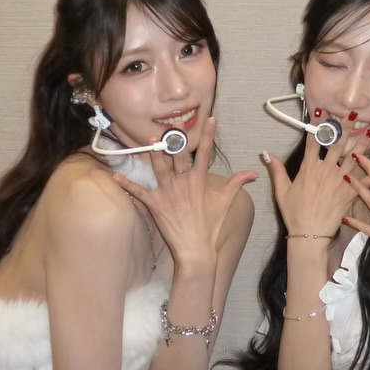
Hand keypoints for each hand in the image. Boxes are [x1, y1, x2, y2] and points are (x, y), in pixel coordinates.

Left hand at [112, 116, 256, 269]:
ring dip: (154, 154)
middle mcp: (183, 183)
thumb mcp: (225, 202)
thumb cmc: (211, 226)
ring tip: (149, 140)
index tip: (211, 119)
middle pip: (178, 156)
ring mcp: (168, 193)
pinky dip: (127, 184)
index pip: (205, 153)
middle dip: (175, 140)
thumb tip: (254, 172)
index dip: (208, 135)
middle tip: (172, 125)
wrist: (196, 250)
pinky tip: (115, 175)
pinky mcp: (155, 205)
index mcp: (199, 181)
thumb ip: (237, 183)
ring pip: (159, 168)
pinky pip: (139, 192)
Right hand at [260, 108, 367, 241]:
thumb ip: (277, 170)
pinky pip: (365, 180)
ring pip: (353, 157)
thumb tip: (267, 154)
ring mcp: (339, 181)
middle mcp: (325, 171)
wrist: (309, 234)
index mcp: (309, 168)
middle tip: (354, 113)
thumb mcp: (282, 191)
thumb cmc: (294, 214)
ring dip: (363, 143)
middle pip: (337, 144)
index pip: (313, 141)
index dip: (317, 125)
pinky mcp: (349, 193)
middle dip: (346, 127)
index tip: (322, 111)